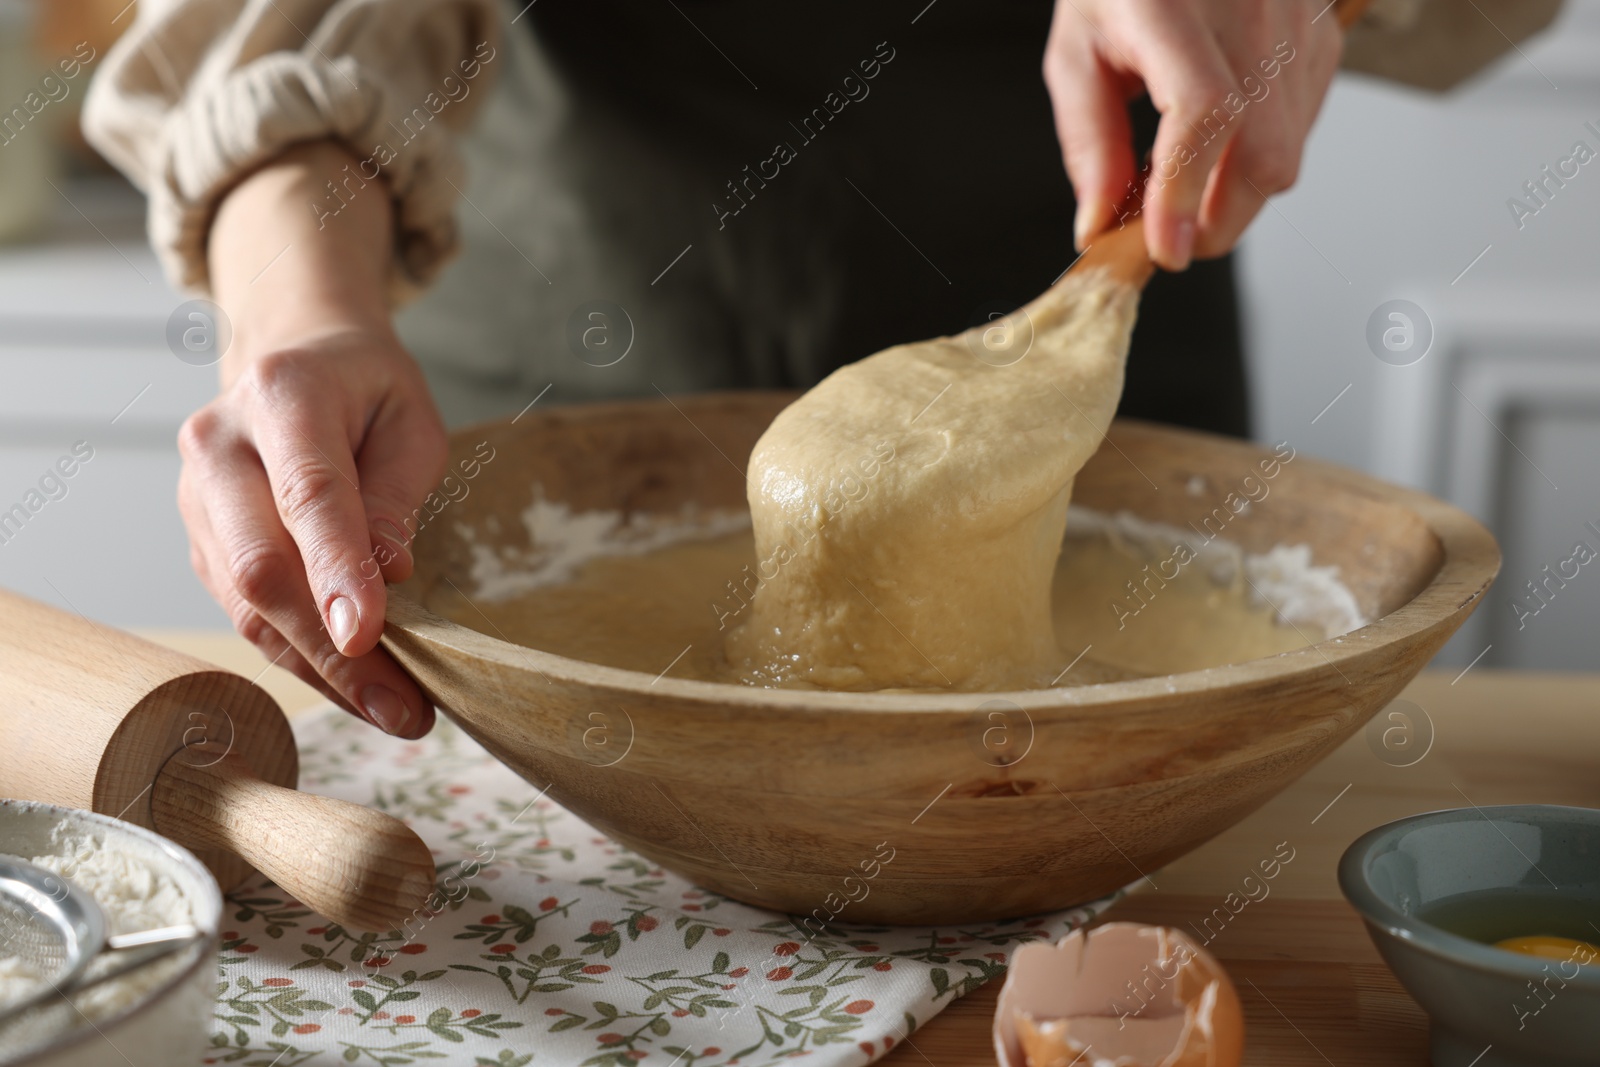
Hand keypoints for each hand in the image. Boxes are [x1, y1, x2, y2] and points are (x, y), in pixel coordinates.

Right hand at [179, 327, 444, 736]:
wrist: (296, 356)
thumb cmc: (367, 390)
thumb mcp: (412, 421)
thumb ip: (397, 493)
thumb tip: (389, 574)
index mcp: (283, 395)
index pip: (310, 495)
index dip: (338, 571)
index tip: (368, 635)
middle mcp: (220, 445)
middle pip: (263, 565)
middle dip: (332, 648)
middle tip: (405, 705)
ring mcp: (197, 496)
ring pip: (248, 604)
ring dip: (321, 669)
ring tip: (395, 709)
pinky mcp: (200, 540)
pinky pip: (245, 614)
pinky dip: (301, 657)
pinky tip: (356, 687)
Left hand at [1043, 0, 1341, 268]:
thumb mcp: (1077, 53)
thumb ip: (1089, 143)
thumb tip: (1099, 222)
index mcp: (1172, 8)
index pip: (1203, 114)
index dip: (1185, 194)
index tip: (1163, 246)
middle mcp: (1248, 10)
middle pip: (1262, 153)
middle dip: (1216, 222)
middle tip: (1170, 236)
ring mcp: (1295, 23)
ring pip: (1288, 152)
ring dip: (1234, 195)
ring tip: (1185, 182)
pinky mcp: (1321, 37)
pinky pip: (1301, 128)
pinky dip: (1259, 159)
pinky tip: (1220, 146)